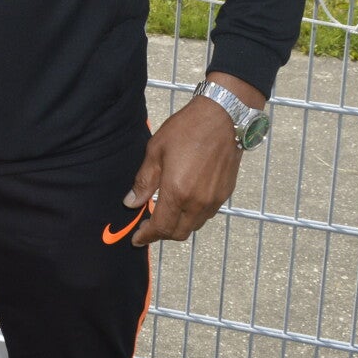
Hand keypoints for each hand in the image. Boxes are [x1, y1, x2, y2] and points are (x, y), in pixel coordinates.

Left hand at [124, 79, 254, 246]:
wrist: (223, 118)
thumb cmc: (186, 129)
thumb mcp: (155, 151)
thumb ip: (144, 182)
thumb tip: (132, 203)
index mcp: (178, 192)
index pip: (161, 228)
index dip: (146, 236)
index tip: (137, 239)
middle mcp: (198, 202)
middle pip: (179, 233)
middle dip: (162, 234)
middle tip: (148, 226)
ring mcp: (214, 200)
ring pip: (194, 226)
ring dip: (178, 225)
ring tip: (165, 213)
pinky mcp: (225, 193)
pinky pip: (206, 214)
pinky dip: (192, 216)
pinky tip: (184, 202)